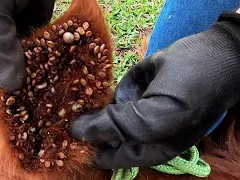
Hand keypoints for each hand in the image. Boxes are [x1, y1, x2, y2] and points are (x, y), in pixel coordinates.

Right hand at [0, 0, 54, 124]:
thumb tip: (10, 85)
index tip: (8, 127)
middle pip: (7, 82)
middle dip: (21, 102)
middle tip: (37, 123)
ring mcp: (22, 40)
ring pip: (30, 71)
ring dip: (41, 88)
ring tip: (55, 108)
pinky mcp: (42, 33)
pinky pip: (49, 55)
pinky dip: (56, 68)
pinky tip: (67, 82)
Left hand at [70, 12, 239, 168]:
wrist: (212, 52)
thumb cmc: (193, 90)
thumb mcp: (160, 115)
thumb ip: (119, 126)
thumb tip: (76, 131)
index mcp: (149, 147)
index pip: (110, 157)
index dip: (89, 150)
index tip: (66, 139)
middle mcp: (139, 130)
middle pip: (103, 134)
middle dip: (86, 125)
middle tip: (63, 115)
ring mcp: (134, 108)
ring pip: (103, 112)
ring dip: (89, 106)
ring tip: (72, 100)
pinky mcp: (131, 88)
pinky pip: (109, 92)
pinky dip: (100, 89)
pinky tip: (92, 86)